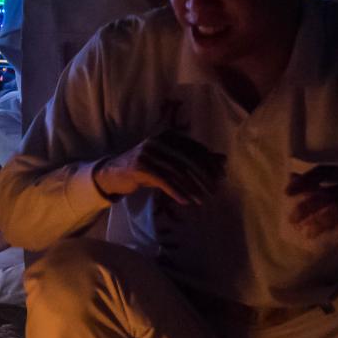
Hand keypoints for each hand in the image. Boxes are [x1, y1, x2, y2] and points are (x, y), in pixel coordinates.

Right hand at [92, 131, 224, 204]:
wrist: (114, 174)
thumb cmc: (147, 168)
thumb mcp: (172, 162)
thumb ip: (195, 159)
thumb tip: (223, 159)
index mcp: (169, 136)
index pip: (196, 149)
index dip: (211, 164)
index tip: (222, 178)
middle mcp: (159, 140)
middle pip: (189, 159)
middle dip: (204, 177)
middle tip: (215, 191)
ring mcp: (148, 152)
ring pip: (177, 171)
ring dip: (192, 187)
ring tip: (202, 200)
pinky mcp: (140, 166)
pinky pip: (164, 180)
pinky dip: (176, 191)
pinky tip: (185, 201)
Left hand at [287, 165, 337, 252]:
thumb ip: (317, 183)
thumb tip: (289, 176)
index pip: (323, 171)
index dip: (304, 181)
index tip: (286, 193)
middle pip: (328, 193)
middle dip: (307, 207)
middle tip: (291, 219)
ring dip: (319, 222)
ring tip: (306, 233)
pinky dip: (336, 231)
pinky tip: (324, 238)